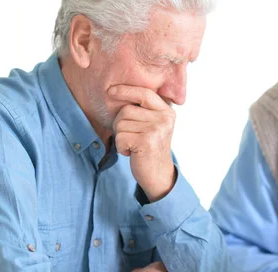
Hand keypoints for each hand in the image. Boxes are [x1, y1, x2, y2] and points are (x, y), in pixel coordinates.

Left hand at [109, 85, 176, 201]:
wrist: (159, 174)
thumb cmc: (150, 148)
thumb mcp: (153, 125)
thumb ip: (144, 109)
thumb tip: (117, 90)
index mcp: (167, 112)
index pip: (144, 93)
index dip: (126, 90)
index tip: (111, 91)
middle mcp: (165, 119)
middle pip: (126, 110)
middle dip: (120, 124)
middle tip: (130, 137)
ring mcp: (157, 130)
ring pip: (120, 124)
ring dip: (120, 137)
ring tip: (133, 145)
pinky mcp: (147, 141)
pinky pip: (120, 137)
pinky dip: (121, 147)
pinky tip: (132, 152)